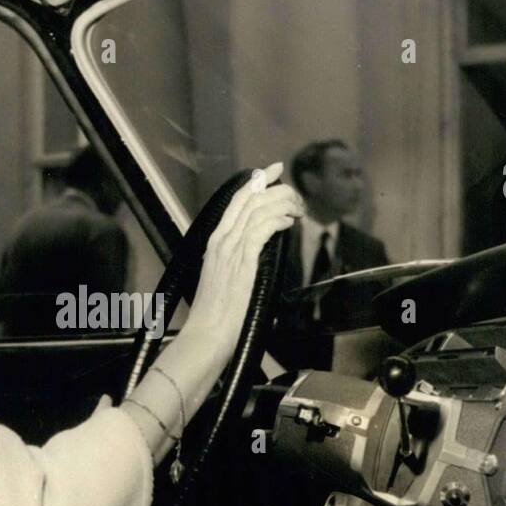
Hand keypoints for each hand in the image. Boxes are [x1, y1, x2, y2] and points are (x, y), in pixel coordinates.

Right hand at [186, 162, 303, 348]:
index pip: (235, 202)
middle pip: (249, 200)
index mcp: (215, 242)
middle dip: (276, 189)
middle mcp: (221, 240)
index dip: (255, 183)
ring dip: (283, 205)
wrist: (207, 334)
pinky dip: (277, 221)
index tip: (272, 171)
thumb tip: (259, 256)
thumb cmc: (216, 315)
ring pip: (257, 210)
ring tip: (298, 210)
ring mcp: (230, 250)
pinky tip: (289, 223)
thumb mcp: (225, 280)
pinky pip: (261, 230)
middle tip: (295, 193)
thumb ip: (240, 263)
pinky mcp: (242, 262)